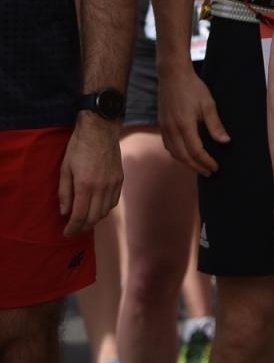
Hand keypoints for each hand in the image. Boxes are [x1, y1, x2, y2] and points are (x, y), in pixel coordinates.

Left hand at [58, 117, 122, 235]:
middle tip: (74, 230)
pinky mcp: (120, 179)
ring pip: (105, 211)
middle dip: (83, 227)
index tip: (66, 233)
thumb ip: (64, 192)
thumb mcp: (65, 169)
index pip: (80, 215)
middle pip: (94, 217)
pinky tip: (97, 208)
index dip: (73, 228)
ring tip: (84, 221)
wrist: (101, 129)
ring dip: (94, 219)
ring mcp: (113, 184)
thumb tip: (64, 212)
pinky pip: (114, 201)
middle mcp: (102, 187)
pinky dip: (105, 209)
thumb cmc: (79, 147)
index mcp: (85, 185)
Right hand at [158, 58, 227, 174]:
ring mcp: (164, 127)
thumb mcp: (208, 104)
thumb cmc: (193, 87)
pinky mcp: (161, 124)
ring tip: (199, 166)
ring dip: (186, 162)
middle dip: (197, 166)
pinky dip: (177, 153)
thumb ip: (215, 125)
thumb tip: (225, 142)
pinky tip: (185, 154)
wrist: (173, 75)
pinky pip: (168, 145)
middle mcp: (172, 129)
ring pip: (174, 152)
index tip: (216, 167)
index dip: (206, 161)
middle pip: (183, 156)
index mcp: (184, 125)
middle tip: (210, 172)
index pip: (195, 151)